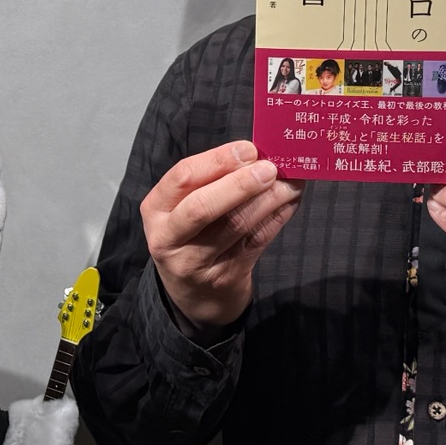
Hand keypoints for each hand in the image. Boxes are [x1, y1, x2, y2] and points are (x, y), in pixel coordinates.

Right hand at [143, 140, 302, 336]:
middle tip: (270, 169)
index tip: (248, 149)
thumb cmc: (191, 236)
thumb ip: (211, 181)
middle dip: (240, 184)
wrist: (195, 294)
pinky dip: (277, 217)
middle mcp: (169, 237)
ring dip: (268, 199)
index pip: (182, 177)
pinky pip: (256, 241)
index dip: (217, 160)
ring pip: (235, 225)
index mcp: (156, 209)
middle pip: (202, 207)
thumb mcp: (183, 208)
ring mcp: (196, 262)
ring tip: (289, 182)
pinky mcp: (224, 277)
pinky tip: (290, 201)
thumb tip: (256, 154)